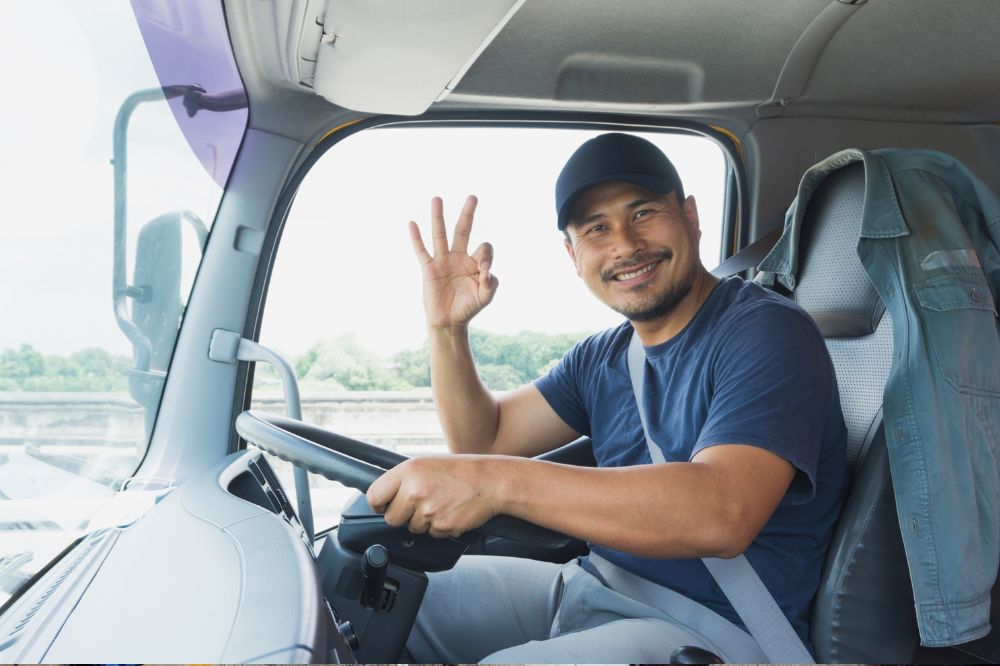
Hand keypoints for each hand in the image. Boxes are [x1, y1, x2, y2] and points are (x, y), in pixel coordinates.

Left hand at [366, 455, 499, 537]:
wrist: (489, 482)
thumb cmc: (459, 471)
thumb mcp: (425, 464)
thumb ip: (403, 479)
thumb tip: (383, 496)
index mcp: (408, 471)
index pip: (375, 496)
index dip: (378, 504)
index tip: (384, 505)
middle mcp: (415, 491)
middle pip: (391, 518)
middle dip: (402, 515)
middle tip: (419, 504)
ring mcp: (428, 511)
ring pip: (412, 528)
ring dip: (423, 521)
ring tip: (440, 503)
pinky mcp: (441, 526)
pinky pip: (431, 534)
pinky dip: (439, 526)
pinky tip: (449, 511)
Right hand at [410, 196, 498, 329]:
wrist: (449, 322)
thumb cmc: (469, 308)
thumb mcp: (486, 297)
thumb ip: (491, 284)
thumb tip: (487, 271)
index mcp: (474, 262)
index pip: (483, 249)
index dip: (486, 257)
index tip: (484, 271)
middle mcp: (458, 257)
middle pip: (463, 230)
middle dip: (468, 214)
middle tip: (473, 197)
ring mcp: (443, 261)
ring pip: (440, 234)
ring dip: (438, 217)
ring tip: (437, 198)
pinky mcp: (429, 269)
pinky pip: (421, 251)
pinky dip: (416, 238)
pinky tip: (412, 223)